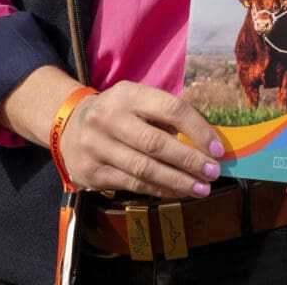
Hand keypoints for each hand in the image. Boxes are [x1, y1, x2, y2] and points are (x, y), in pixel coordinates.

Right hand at [60, 81, 224, 198]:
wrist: (68, 126)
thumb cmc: (118, 113)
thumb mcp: (137, 101)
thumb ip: (166, 117)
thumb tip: (206, 144)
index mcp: (128, 94)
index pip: (170, 109)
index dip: (198, 129)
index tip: (217, 149)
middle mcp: (109, 118)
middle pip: (156, 143)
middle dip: (190, 161)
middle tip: (213, 173)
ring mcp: (97, 146)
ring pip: (145, 169)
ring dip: (178, 181)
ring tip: (201, 189)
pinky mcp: (92, 172)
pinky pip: (133, 184)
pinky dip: (159, 190)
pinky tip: (177, 192)